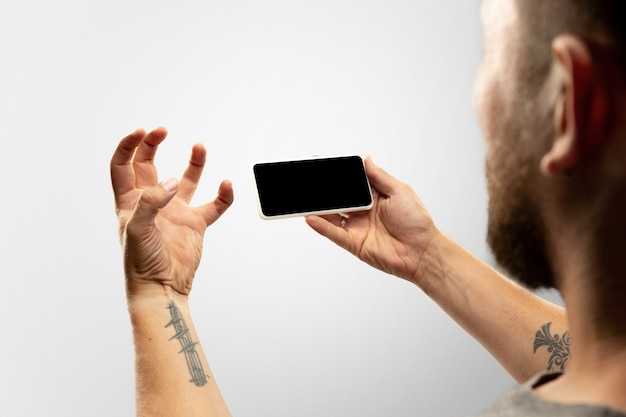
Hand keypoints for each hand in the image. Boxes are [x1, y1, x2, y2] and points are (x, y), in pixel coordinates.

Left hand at [110, 127, 233, 297]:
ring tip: (199, 147)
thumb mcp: (136, 230)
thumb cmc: (140, 263)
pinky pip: (213, 205)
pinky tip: (226, 186)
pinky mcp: (195, 224)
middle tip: (162, 130)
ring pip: (184, 180)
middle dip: (153, 145)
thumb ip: (151, 202)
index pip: (123, 166)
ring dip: (193, 163)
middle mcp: (152, 203)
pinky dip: (222, 196)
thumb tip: (170, 182)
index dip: (129, 146)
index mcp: (130, 202)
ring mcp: (175, 212)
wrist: (161, 288)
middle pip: (149, 165)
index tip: (142, 131)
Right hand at [306, 157, 437, 283]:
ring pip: (331, 215)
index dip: (337, 174)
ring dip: (317, 207)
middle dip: (323, 190)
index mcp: (374, 196)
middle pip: (338, 198)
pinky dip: (321, 226)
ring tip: (304, 198)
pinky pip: (334, 233)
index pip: (350, 183)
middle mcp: (362, 211)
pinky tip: (311, 217)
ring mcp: (357, 227)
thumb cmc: (417, 222)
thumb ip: (380, 177)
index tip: (322, 164)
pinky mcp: (354, 243)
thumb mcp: (400, 191)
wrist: (423, 252)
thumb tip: (366, 159)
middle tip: (307, 180)